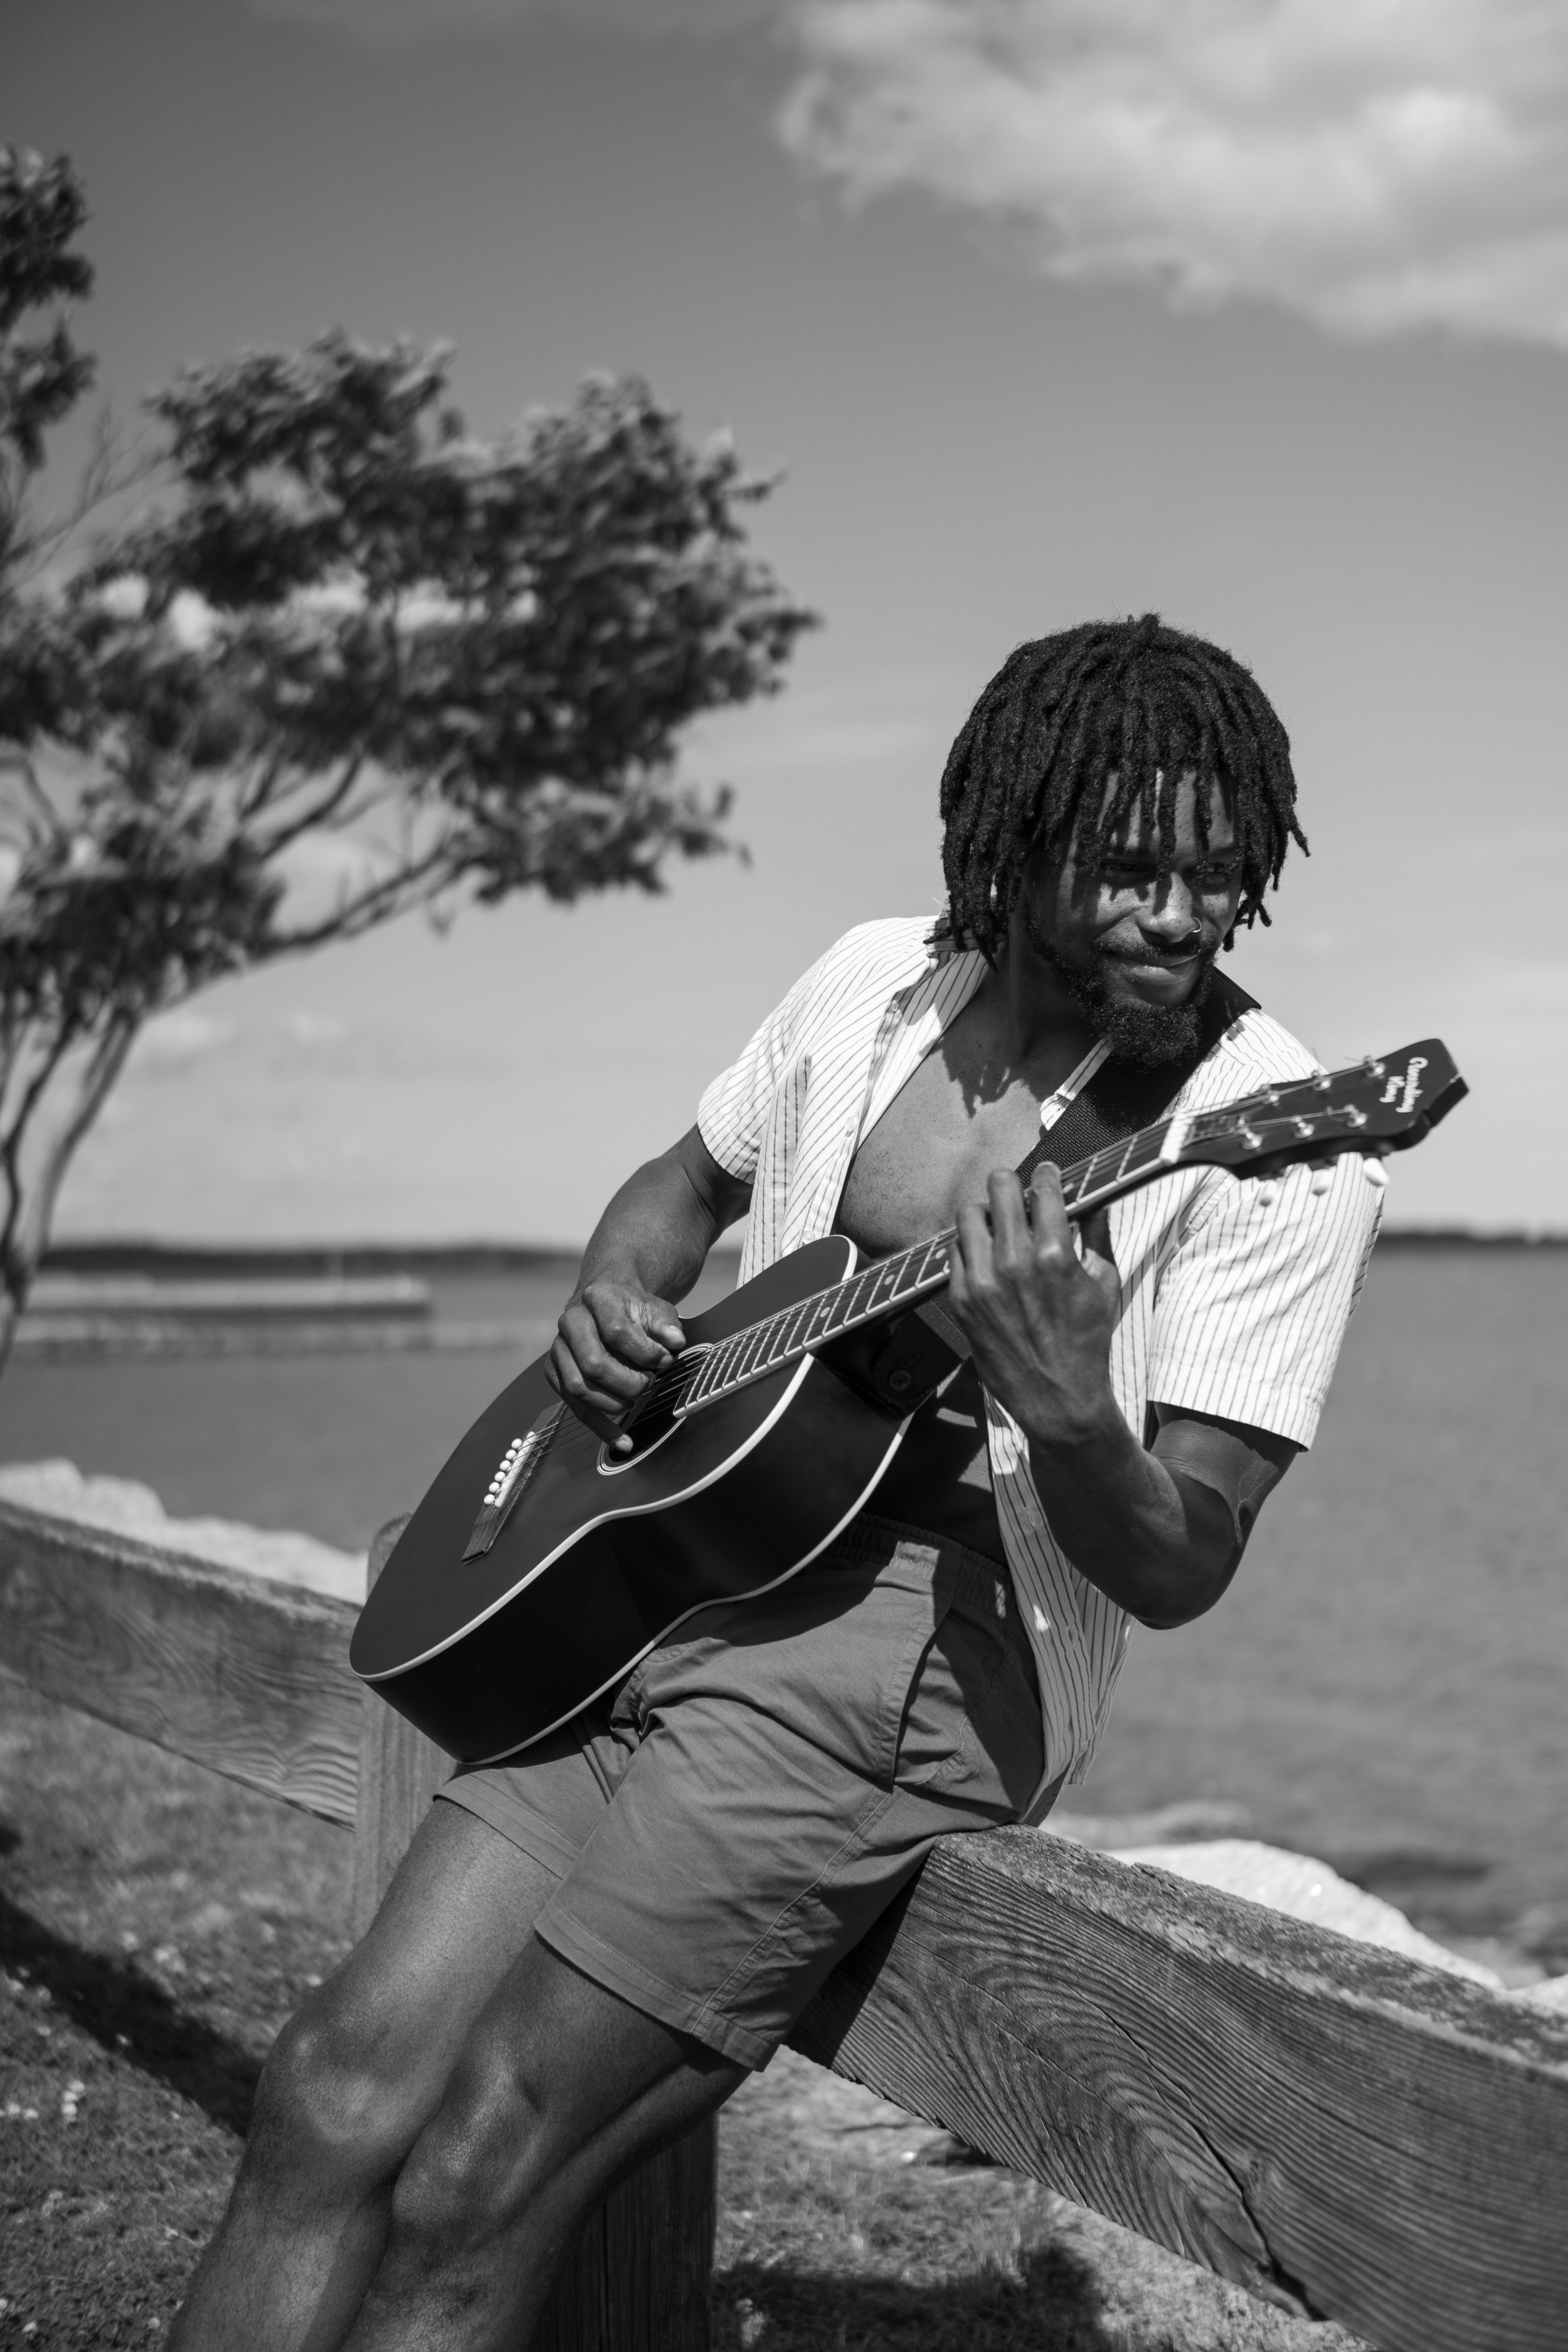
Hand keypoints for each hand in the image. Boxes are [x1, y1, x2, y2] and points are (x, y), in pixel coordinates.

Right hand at [547, 1279, 685, 1433]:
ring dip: (614, 1403)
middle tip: (649, 1383)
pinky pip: (574, 1407)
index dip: (644, 1352)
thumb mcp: (655, 1309)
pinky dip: (600, 1427)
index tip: (664, 1360)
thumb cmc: (633, 1311)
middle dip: (628, 1382)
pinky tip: (622, 1441)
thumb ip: (667, 1325)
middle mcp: (571, 1322)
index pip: (615, 1330)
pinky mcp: (555, 1373)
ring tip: (637, 1399)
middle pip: (592, 1364)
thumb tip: (675, 1341)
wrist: (604, 1305)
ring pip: (578, 1388)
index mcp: (597, 1298)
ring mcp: (558, 1349)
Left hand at [946, 1164, 1120, 1448]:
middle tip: (1019, 1194)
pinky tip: (986, 1255)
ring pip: (968, 1214)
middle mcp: (1013, 1262)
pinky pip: (955, 1251)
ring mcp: (981, 1281)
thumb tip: (1095, 1200)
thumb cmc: (1087, 1341)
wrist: (1057, 1398)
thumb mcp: (1105, 1284)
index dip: (1047, 1175)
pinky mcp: (960, 1300)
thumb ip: (1098, 1234)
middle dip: (1012, 1185)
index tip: (1048, 1175)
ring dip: (986, 1213)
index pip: (1043, 1188)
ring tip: (999, 1225)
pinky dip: (971, 1246)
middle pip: (999, 1188)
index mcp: (1054, 1254)